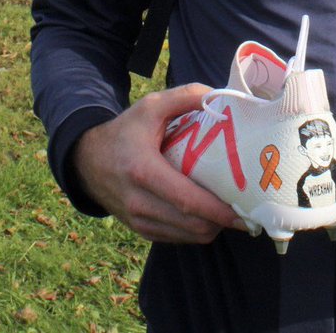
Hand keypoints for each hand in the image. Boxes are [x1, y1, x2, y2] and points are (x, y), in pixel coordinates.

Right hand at [71, 83, 244, 243]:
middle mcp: (139, 202)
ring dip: (213, 227)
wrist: (87, 160)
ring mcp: (138, 220)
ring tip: (233, 212)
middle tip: (249, 208)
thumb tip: (221, 97)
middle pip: (192, 224)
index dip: (218, 210)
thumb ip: (186, 96)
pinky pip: (176, 238)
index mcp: (143, 171)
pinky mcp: (140, 230)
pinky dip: (196, 231)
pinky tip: (209, 216)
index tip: (245, 209)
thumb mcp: (151, 106)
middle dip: (224, 221)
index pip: (187, 200)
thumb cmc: (125, 131)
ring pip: (187, 236)